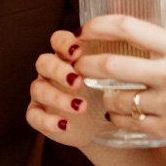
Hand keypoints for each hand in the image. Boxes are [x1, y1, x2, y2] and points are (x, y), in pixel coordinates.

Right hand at [25, 29, 117, 147]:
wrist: (102, 125)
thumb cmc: (107, 93)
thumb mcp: (113, 77)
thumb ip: (115, 63)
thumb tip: (132, 53)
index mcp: (68, 56)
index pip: (58, 40)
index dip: (64, 43)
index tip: (78, 51)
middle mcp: (51, 71)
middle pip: (44, 62)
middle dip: (59, 70)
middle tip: (77, 81)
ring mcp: (43, 92)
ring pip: (39, 89)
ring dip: (57, 97)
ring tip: (80, 107)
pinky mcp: (39, 114)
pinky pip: (33, 115)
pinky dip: (47, 120)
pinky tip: (64, 125)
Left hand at [75, 13, 165, 151]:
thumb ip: (160, 42)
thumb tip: (122, 31)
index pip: (127, 27)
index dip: (99, 27)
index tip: (85, 30)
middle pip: (112, 65)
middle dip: (87, 65)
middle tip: (79, 65)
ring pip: (117, 98)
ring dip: (104, 97)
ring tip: (106, 95)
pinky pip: (129, 123)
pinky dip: (117, 118)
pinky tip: (117, 114)